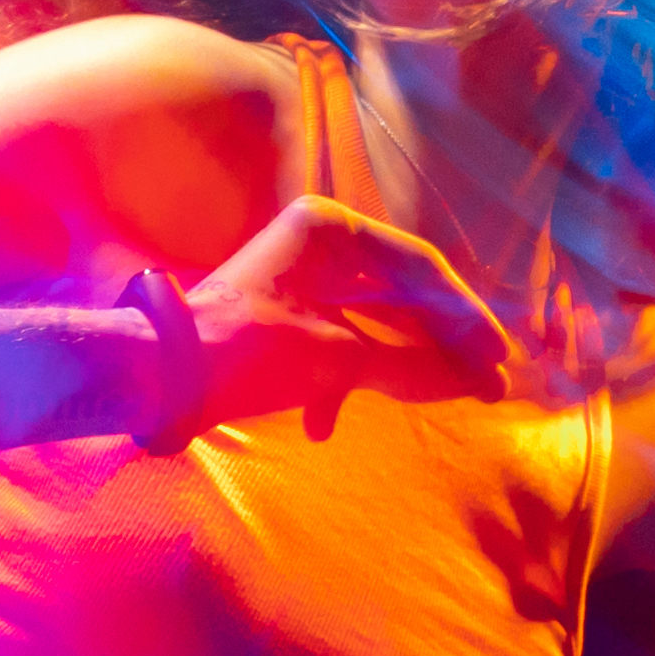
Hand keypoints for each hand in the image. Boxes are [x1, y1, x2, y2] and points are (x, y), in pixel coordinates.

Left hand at [182, 198, 516, 432]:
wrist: (156, 379)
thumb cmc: (249, 351)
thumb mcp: (340, 358)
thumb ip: (413, 366)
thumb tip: (480, 383)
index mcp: (331, 229)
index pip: (420, 268)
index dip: (465, 319)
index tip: (498, 361)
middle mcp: (315, 245)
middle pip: (398, 298)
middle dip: (438, 349)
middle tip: (487, 388)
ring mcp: (295, 283)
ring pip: (367, 326)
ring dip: (395, 370)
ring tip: (436, 403)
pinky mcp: (276, 323)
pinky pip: (327, 346)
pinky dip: (336, 384)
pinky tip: (321, 426)